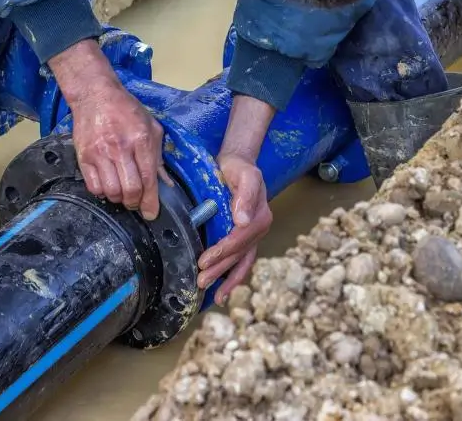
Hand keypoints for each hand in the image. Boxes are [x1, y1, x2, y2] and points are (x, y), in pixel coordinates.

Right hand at [48, 40, 168, 220]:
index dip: (151, 201)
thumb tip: (165, 183)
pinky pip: (93, 187)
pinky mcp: (83, 157)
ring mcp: (99, 153)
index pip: (148, 178)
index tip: (151, 213)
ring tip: (122, 192)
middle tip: (136, 202)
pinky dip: (102, 192)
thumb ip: (158, 156)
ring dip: (119, 198)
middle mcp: (120, 148)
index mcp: (140, 139)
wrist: (95, 95)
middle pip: (130, 190)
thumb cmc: (126, 110)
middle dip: (135, 203)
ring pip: (111, 192)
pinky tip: (108, 185)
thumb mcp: (151, 127)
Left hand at [196, 153, 271, 305]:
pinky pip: (241, 261)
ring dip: (228, 280)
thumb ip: (245, 196)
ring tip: (215, 296)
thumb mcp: (245, 175)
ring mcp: (254, 236)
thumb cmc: (239, 168)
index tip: (204, 261)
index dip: (222, 251)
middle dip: (220, 270)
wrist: (238, 164)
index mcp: (260, 217)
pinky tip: (222, 291)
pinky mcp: (245, 238)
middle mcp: (259, 229)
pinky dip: (233, 277)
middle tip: (201, 281)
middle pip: (239, 255)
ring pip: (241, 263)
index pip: (240, 239)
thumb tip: (243, 221)